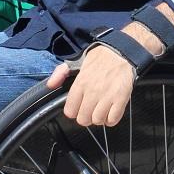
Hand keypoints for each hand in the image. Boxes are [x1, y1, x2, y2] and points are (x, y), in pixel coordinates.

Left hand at [45, 7, 173, 127]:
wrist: (122, 52)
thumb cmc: (100, 57)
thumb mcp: (77, 62)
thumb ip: (61, 73)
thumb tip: (50, 85)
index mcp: (80, 83)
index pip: (70, 111)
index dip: (73, 111)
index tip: (78, 107)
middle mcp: (92, 91)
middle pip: (83, 119)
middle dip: (85, 117)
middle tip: (90, 110)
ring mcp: (107, 96)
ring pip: (97, 121)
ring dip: (98, 119)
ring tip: (100, 110)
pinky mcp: (121, 99)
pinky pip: (113, 120)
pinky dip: (111, 120)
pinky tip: (110, 112)